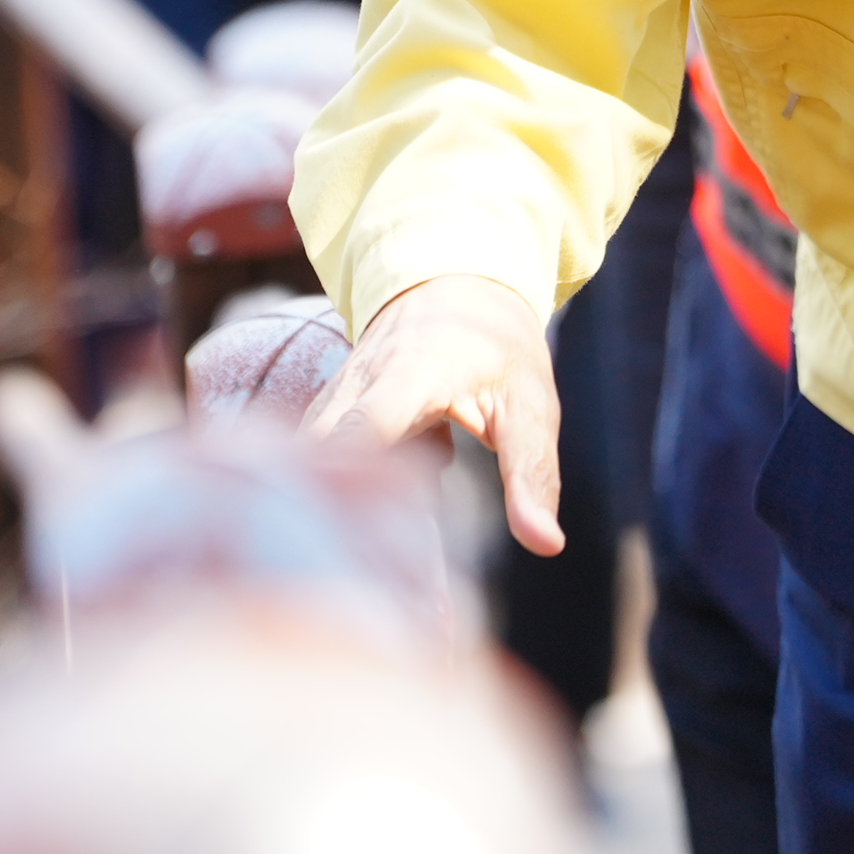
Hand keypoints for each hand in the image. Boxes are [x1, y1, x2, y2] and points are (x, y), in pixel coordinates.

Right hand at [304, 273, 563, 553]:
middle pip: (319, 457)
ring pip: (306, 463)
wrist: (456, 287)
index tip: (358, 539)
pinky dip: (335, 492)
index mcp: (410, 376)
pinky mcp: (321, 412)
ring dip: (336, 505)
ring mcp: (330, 396)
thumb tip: (547, 546)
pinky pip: (311, 461)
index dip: (351, 482)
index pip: (363, 430)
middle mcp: (356, 384)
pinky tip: (368, 512)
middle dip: (336, 513)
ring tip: (370, 544)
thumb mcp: (530, 408)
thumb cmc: (499, 350)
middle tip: (370, 566)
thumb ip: (532, 475)